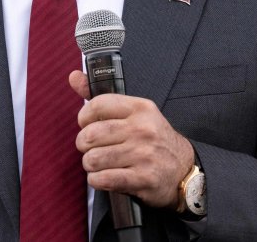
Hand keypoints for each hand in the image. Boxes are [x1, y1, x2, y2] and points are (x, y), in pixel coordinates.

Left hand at [68, 70, 194, 208]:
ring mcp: (144, 155)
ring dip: (90, 164)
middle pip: (91, 135)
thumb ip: (102, 98)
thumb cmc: (153, 139)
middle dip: (84, 144)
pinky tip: (104, 177)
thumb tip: (73, 76)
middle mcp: (143, 129)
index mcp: (140, 108)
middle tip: (92, 148)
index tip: (86, 125)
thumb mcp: (135, 113)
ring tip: (99, 163)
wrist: (183, 168)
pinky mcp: (143, 178)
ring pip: (93, 159)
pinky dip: (96, 180)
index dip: (84, 117)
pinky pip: (103, 179)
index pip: (97, 105)